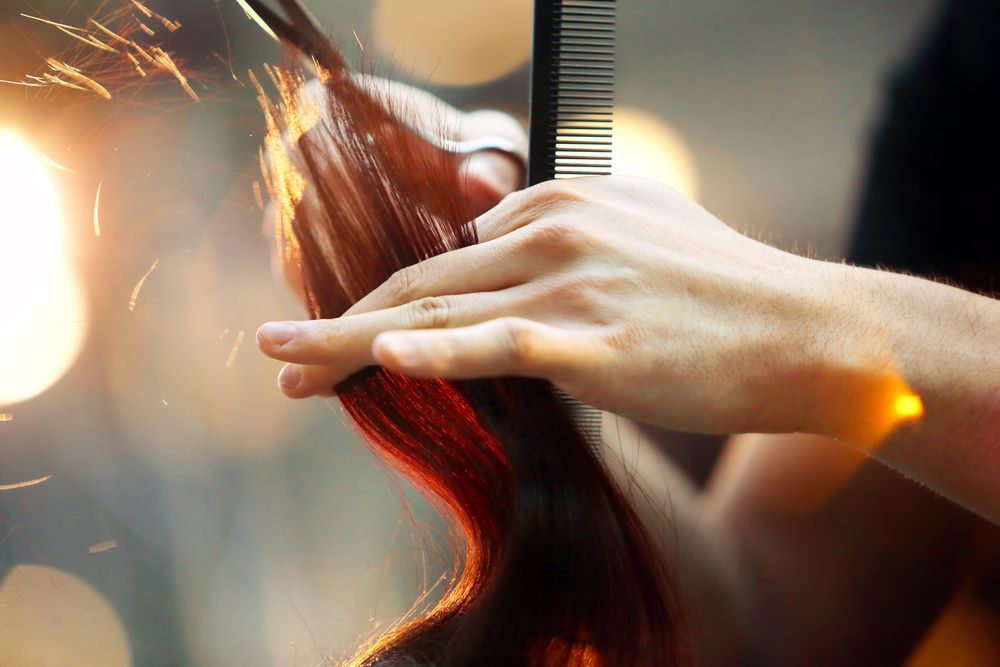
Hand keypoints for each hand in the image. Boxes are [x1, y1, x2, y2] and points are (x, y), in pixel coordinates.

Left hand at [258, 175, 849, 435]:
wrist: (805, 330)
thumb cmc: (721, 287)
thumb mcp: (638, 228)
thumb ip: (562, 230)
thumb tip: (499, 238)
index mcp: (555, 204)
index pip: (447, 256)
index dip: (386, 300)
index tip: (347, 334)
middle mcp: (549, 233)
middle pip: (419, 280)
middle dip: (339, 322)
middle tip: (276, 351)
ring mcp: (568, 286)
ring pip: (436, 313)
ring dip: (348, 341)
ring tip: (286, 367)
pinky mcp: (592, 342)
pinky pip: (497, 344)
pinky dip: (436, 352)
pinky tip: (382, 358)